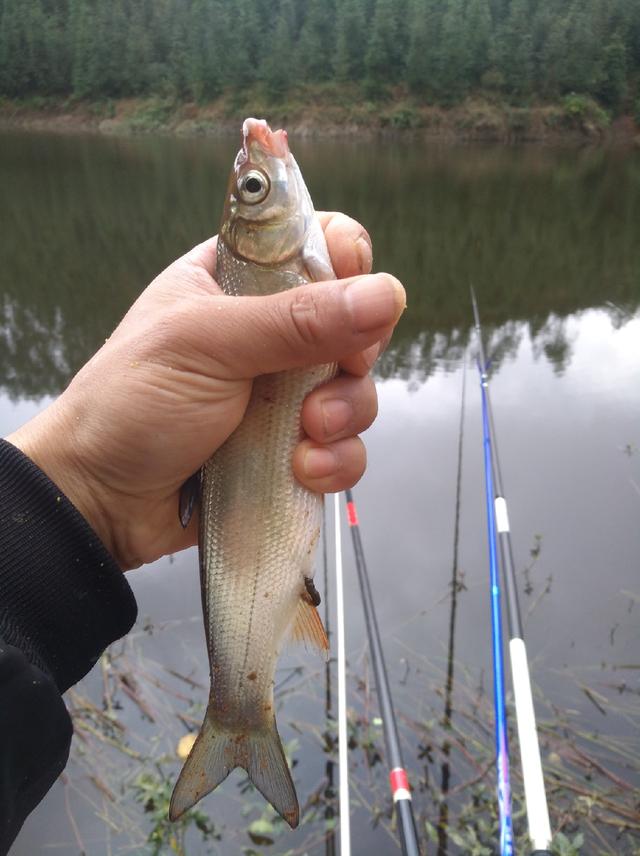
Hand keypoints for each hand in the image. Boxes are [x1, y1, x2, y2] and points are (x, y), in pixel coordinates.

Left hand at [8, 213, 404, 569]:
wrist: (101, 501)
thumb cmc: (131, 404)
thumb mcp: (207, 345)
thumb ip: (296, 320)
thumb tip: (387, 294)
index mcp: (237, 280)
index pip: (317, 245)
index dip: (346, 265)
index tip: (350, 298)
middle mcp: (268, 332)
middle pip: (354, 321)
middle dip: (352, 356)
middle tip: (324, 382)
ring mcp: (283, 392)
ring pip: (357, 389)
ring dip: (346, 414)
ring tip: (305, 435)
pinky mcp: (291, 446)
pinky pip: (345, 446)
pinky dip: (337, 461)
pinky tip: (304, 470)